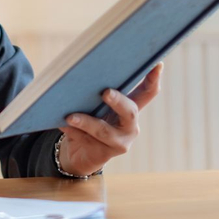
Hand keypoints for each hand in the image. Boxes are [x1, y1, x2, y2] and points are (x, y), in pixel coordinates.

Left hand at [57, 62, 163, 176]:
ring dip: (86, 121)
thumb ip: (92, 92)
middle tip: (105, 92)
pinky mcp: (103, 154)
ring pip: (104, 130)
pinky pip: (86, 140)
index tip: (157, 64)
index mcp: (129, 108)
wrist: (79, 153)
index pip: (147, 93)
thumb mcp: (93, 105)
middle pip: (130, 111)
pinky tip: (60, 123)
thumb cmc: (88, 119)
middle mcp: (130, 126)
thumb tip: (77, 74)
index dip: (153, 79)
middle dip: (118, 101)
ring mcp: (119, 142)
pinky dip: (71, 130)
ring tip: (71, 116)